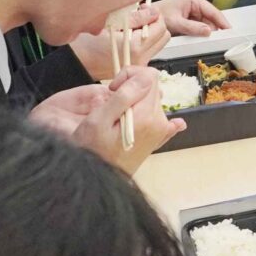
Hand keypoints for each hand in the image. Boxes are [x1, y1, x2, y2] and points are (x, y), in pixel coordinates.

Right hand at [30, 68, 181, 170]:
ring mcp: (160, 130)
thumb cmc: (92, 150)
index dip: (129, 75)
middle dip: (132, 86)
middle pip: (152, 86)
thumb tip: (146, 76)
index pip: (149, 76)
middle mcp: (159, 121)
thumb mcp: (99, 120)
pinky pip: (163, 117)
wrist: (99, 180)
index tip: (114, 88)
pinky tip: (144, 117)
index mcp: (146, 115)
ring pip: (153, 98)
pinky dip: (152, 112)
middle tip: (112, 102)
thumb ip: (124, 96)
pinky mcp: (157, 138)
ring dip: (136, 99)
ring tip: (117, 115)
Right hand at [69, 12, 170, 80]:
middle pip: (163, 36)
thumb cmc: (86, 43)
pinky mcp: (134, 67)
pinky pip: (148, 51)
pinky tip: (129, 36)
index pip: (160, 26)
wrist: (75, 63)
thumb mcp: (110, 24)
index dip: (154, 14)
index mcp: (136, 47)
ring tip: (134, 26)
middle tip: (140, 16)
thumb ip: (135, 18)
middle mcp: (141, 59)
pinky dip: (144, 41)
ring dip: (151, 32)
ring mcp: (138, 65)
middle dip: (155, 23)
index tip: (143, 8)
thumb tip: (154, 12)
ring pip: (157, 44)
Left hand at [152, 0, 229, 36]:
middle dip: (214, 29)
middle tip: (219, 41)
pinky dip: (200, 32)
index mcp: (195, 0)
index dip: (223, 23)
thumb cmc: (159, 15)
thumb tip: (208, 31)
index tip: (230, 32)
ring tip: (206, 40)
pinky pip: (201, 26)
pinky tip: (199, 37)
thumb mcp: (176, 22)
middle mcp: (197, 3)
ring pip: (207, 23)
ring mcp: (195, 10)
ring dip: (206, 32)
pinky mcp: (192, 17)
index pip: (214, 12)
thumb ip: (192, 27)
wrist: (148, 17)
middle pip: (212, 19)